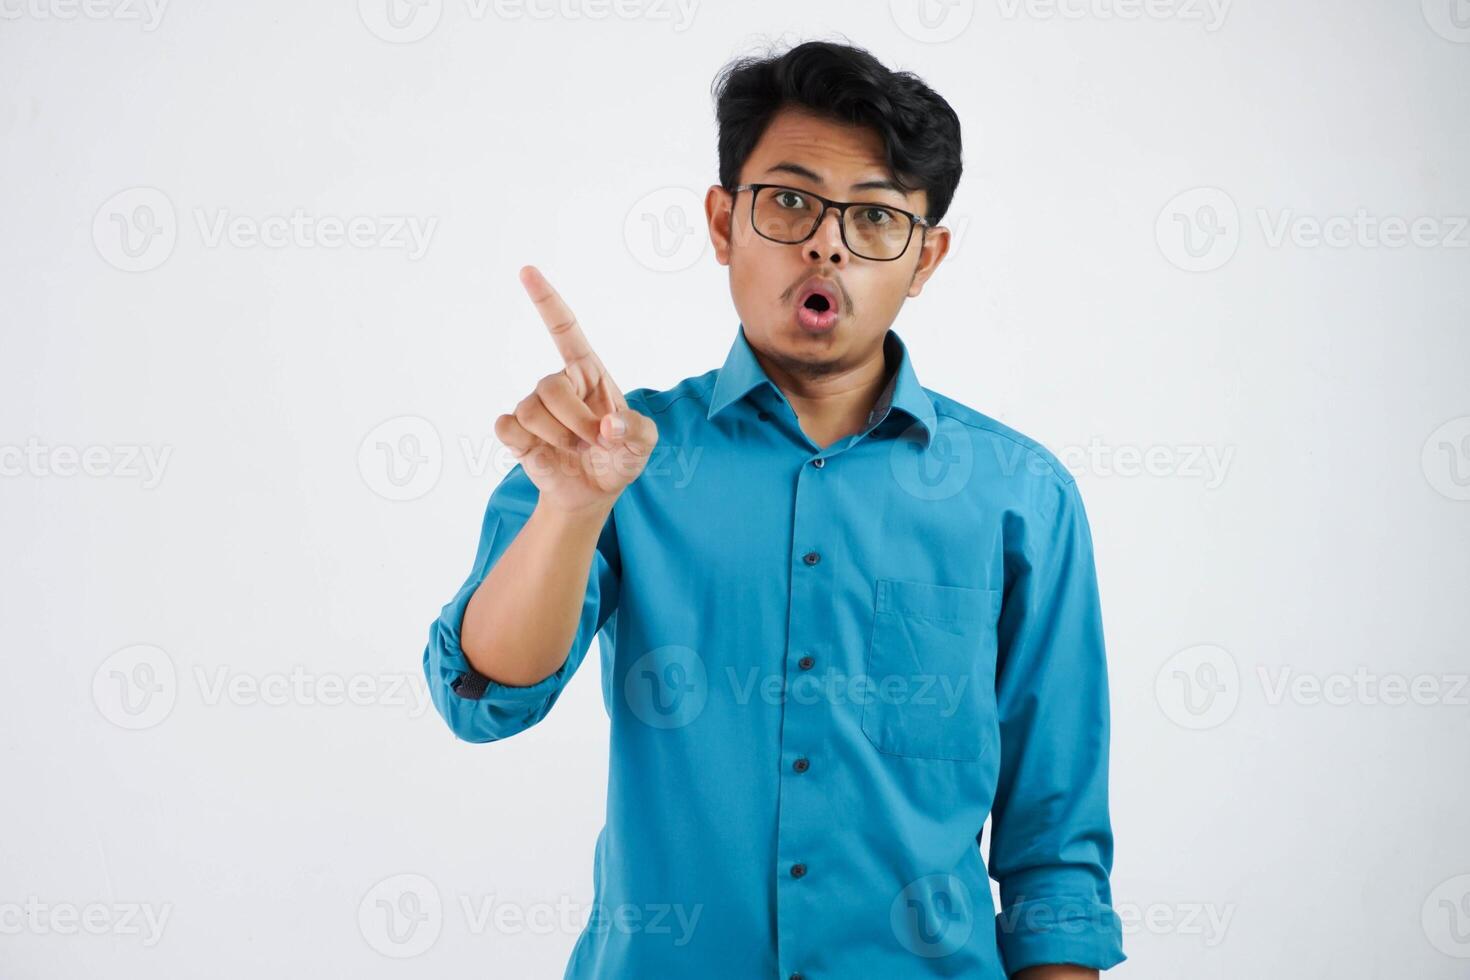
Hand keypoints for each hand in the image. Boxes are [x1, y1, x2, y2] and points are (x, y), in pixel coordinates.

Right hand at [494, 265, 657, 515]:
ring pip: (529, 410)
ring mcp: (535, 407)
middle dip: (576, 422)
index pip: (565, 329)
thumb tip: (609, 426)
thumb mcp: (643, 445)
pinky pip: (506, 427)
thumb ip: (637, 432)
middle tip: (595, 442)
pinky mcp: (516, 431)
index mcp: (589, 373)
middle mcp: (559, 384)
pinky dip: (525, 444)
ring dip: (557, 438)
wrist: (593, 492)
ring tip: (575, 450)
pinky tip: (541, 452)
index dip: (546, 300)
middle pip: (549, 386)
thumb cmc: (619, 457)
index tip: (527, 271)